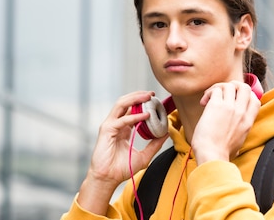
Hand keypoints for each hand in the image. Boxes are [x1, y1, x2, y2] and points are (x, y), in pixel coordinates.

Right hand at [77, 91, 167, 214]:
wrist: (108, 178)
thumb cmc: (122, 168)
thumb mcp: (144, 156)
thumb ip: (154, 145)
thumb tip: (166, 134)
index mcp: (123, 128)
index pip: (131, 109)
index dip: (142, 103)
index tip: (156, 101)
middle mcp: (116, 124)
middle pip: (126, 102)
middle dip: (138, 95)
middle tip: (152, 94)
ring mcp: (110, 125)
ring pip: (121, 104)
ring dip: (135, 99)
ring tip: (148, 97)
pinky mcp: (106, 130)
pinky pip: (122, 120)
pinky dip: (134, 116)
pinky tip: (145, 116)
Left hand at [192, 80, 259, 164]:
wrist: (212, 155)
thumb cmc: (221, 152)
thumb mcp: (238, 142)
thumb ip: (239, 134)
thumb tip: (236, 142)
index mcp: (248, 122)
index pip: (255, 99)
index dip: (245, 94)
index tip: (233, 99)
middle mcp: (241, 112)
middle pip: (245, 87)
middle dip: (233, 86)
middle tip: (222, 94)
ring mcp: (230, 107)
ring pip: (229, 85)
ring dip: (218, 88)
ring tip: (209, 98)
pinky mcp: (217, 105)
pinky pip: (216, 90)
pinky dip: (208, 93)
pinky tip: (203, 102)